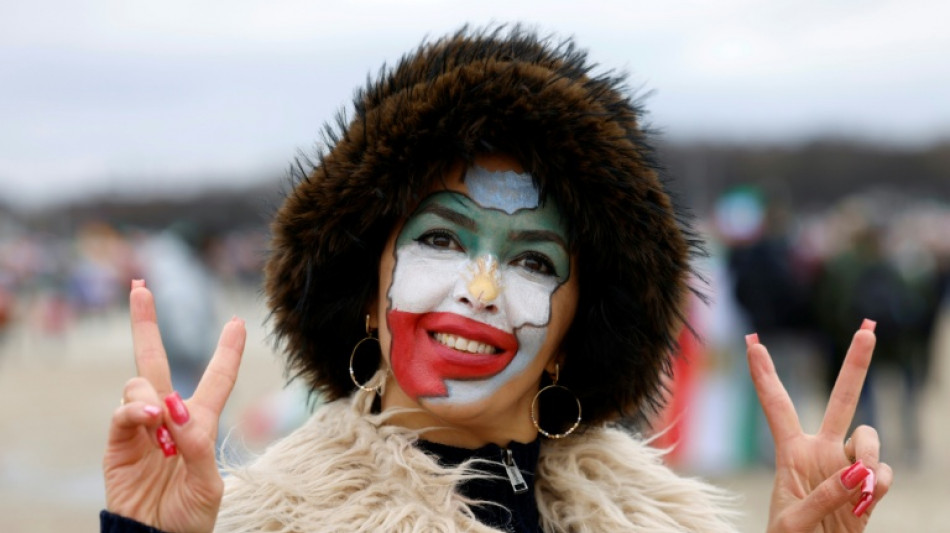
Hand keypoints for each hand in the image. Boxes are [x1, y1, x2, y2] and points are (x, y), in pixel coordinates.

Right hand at [103, 280, 245, 532]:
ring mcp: (141, 430)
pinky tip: (147, 418)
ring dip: (150, 395)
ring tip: (160, 421)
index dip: (227, 352)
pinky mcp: (117, 445)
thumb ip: (197, 446)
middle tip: (140, 287)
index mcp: (201, 424)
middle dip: (146, 324)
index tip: (237, 321)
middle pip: (157, 362)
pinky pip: (121, 414)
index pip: (217, 380)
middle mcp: (169, 419)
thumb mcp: (209, 484)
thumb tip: (176, 412)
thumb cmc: (189, 518)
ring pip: (140, 385)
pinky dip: (134, 411)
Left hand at [747, 319, 893, 531]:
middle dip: (855, 366)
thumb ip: (822, 497)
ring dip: (868, 453)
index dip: (764, 374)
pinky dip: (878, 484)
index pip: (776, 406)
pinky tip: (865, 500)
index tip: (751, 342)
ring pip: (868, 437)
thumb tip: (858, 473)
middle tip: (867, 328)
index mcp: (790, 453)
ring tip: (859, 483)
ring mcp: (846, 468)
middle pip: (840, 400)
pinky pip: (883, 473)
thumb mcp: (793, 523)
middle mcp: (821, 452)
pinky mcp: (869, 490)